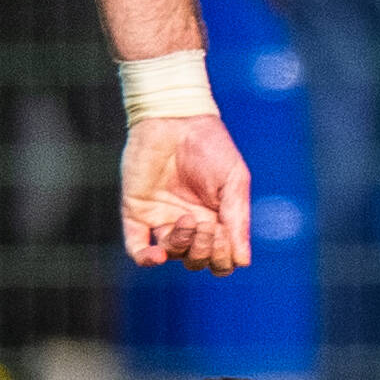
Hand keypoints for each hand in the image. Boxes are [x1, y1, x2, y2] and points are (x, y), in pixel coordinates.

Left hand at [121, 112, 250, 271]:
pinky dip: (146, 259)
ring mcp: (162, 218)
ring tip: (188, 220)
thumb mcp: (234, 181)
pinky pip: (137, 248)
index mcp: (215, 218)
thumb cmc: (210, 146)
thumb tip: (243, 262)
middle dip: (205, 251)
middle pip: (196, 260)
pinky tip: (157, 256)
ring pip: (171, 254)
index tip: (226, 232)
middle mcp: (189, 223)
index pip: (219, 259)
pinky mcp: (138, 212)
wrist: (175, 118)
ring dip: (183, 246)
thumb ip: (238, 220)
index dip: (224, 257)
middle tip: (207, 225)